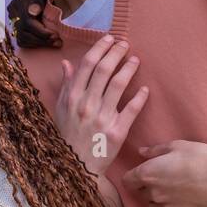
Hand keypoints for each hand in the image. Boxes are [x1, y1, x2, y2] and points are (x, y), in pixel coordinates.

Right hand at [7, 0, 60, 48]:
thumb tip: (33, 11)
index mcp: (18, 3)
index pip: (27, 23)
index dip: (41, 32)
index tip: (55, 35)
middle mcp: (13, 14)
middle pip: (24, 33)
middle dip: (42, 40)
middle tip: (58, 42)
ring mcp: (14, 22)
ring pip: (22, 40)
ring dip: (39, 44)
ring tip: (55, 43)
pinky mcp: (17, 28)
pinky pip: (22, 41)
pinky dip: (34, 44)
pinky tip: (47, 43)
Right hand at [53, 34, 148, 174]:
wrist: (76, 168)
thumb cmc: (67, 137)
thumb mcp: (61, 110)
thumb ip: (66, 86)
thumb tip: (66, 63)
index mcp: (72, 97)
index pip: (87, 65)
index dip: (99, 49)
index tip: (109, 39)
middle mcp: (86, 105)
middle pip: (104, 70)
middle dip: (116, 53)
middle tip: (125, 44)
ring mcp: (102, 118)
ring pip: (118, 86)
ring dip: (128, 69)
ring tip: (136, 60)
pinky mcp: (117, 132)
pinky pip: (131, 110)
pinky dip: (139, 98)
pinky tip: (145, 89)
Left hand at [122, 141, 206, 206]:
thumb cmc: (204, 158)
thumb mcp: (179, 146)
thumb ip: (156, 150)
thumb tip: (141, 153)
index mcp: (149, 174)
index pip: (128, 181)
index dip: (134, 178)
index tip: (144, 175)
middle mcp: (154, 195)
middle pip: (142, 195)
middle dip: (150, 189)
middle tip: (168, 182)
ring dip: (161, 203)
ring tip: (179, 194)